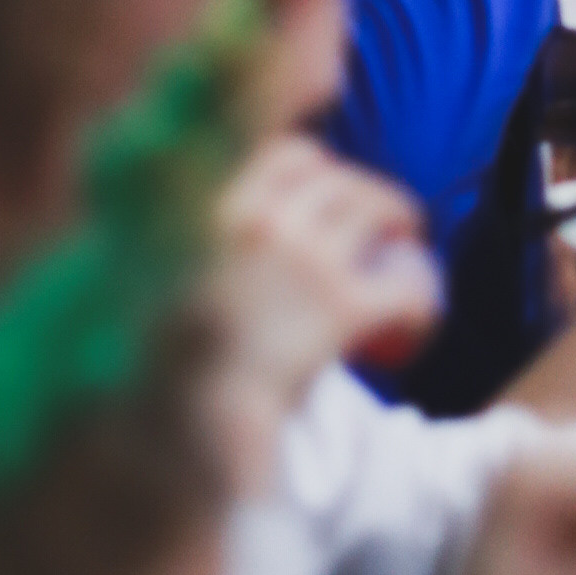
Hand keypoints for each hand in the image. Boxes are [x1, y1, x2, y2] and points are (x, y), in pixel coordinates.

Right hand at [200, 136, 440, 471]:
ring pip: (375, 205)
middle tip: (372, 216)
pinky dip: (418, 293)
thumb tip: (192, 232)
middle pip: (335, 176)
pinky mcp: (344, 306)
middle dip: (357, 189)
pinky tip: (414, 318)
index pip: (282, 154)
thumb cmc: (168, 362)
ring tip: (405, 240)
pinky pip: (404, 279)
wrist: (190, 420)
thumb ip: (185, 247)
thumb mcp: (158, 280)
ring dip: (396, 215)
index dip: (312, 165)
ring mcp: (306, 260)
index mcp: (214, 208)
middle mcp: (262, 221)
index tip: (321, 182)